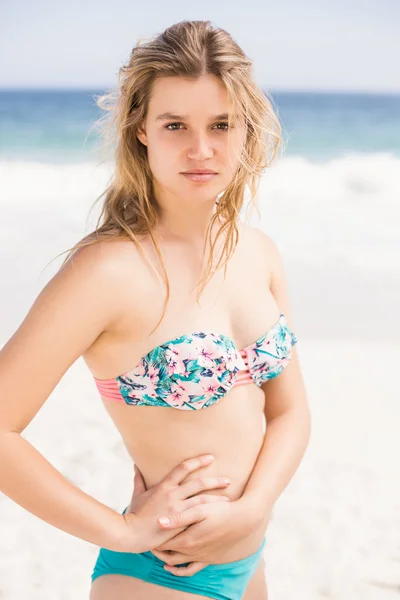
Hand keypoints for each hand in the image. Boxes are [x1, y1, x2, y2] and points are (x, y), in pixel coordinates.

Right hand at [115, 454, 231, 553]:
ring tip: (228, 498)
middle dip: (215, 480)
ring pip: (202, 499)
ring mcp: (177, 509)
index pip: (184, 467)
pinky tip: (219, 515)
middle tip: (228, 479)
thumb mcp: (137, 494)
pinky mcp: (179, 523)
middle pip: (199, 483)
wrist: (130, 533)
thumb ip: (139, 479)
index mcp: (164, 486)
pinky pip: (198, 516)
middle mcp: (173, 494)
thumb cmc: (134, 514)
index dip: (198, 461)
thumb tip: (136, 465)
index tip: (210, 458)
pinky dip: (210, 514)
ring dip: (216, 498)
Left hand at [151, 496, 269, 575]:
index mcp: (188, 539)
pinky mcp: (208, 559)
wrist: (243, 520)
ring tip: (156, 551)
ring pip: (176, 563)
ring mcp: (200, 557)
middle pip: (167, 553)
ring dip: (164, 558)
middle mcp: (192, 551)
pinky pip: (190, 570)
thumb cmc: (221, 511)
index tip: (144, 530)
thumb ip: (179, 516)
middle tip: (146, 539)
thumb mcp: (200, 510)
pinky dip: (179, 571)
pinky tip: (172, 567)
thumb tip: (160, 521)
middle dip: (156, 547)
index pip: (163, 543)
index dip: (152, 538)